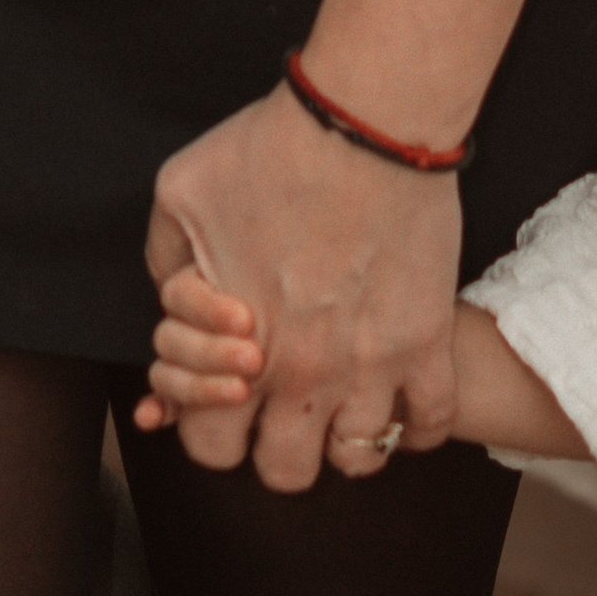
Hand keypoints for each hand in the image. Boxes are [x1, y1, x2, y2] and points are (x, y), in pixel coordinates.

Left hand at [145, 84, 461, 489]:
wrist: (362, 123)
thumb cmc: (267, 152)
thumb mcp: (178, 197)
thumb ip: (167, 264)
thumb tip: (172, 300)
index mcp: (236, 350)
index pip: (210, 446)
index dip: (210, 425)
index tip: (226, 398)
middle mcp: (303, 376)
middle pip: (286, 472)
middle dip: (276, 445)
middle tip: (281, 406)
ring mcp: (372, 368)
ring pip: (358, 460)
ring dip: (344, 438)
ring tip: (339, 402)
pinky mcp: (427, 346)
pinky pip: (429, 426)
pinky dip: (413, 424)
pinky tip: (397, 397)